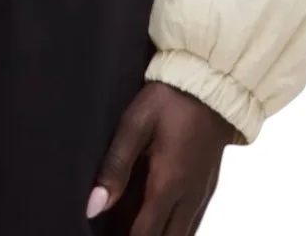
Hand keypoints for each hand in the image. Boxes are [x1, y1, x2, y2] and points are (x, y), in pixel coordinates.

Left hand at [86, 82, 233, 234]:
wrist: (210, 85)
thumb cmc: (170, 100)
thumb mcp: (135, 123)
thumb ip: (115, 165)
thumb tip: (95, 204)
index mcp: (168, 183)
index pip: (145, 234)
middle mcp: (189, 197)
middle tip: (118, 232)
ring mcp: (202, 194)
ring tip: (133, 228)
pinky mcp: (208, 186)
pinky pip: (193, 223)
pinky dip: (175, 230)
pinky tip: (159, 222)